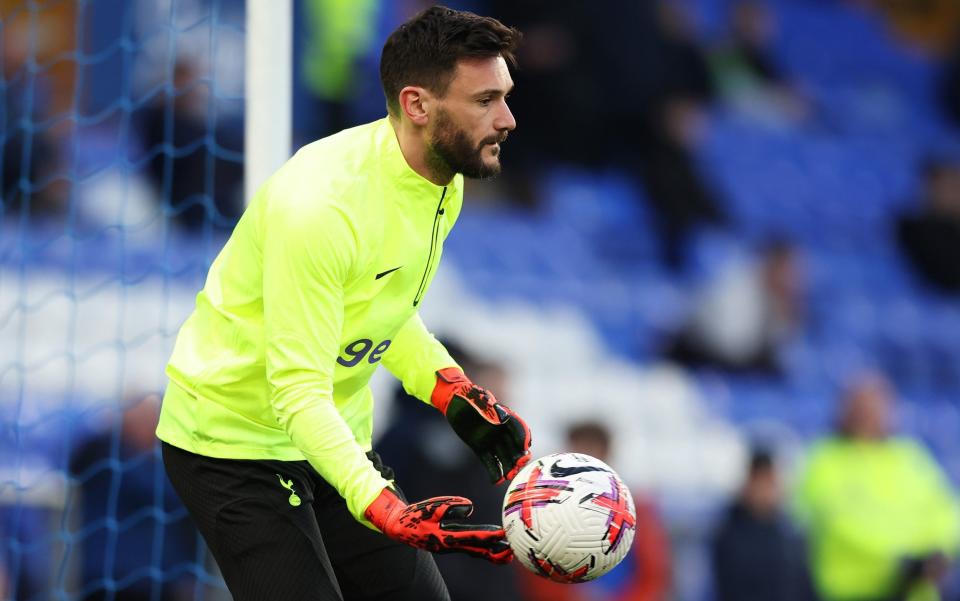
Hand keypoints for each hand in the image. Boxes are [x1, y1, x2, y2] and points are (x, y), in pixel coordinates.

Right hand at [364, 487, 512, 563]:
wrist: (400, 527)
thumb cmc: (416, 515)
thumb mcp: (432, 506)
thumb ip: (451, 505)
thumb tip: (470, 507)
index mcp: (448, 537)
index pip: (474, 537)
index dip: (490, 536)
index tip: (504, 534)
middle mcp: (451, 546)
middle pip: (479, 552)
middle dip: (496, 552)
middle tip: (514, 550)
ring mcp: (451, 548)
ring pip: (476, 553)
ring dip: (492, 555)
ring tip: (508, 554)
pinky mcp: (449, 545)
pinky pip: (470, 550)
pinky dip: (482, 550)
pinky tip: (491, 548)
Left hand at [431, 368, 531, 483]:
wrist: (454, 401)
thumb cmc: (471, 397)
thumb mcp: (483, 400)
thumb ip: (493, 410)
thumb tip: (504, 419)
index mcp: (506, 417)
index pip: (519, 430)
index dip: (523, 439)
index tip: (525, 449)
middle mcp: (501, 431)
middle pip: (513, 447)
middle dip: (517, 458)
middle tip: (517, 467)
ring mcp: (491, 440)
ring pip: (503, 457)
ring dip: (507, 468)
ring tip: (508, 476)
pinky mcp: (480, 448)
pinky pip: (489, 462)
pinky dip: (493, 472)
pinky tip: (496, 481)